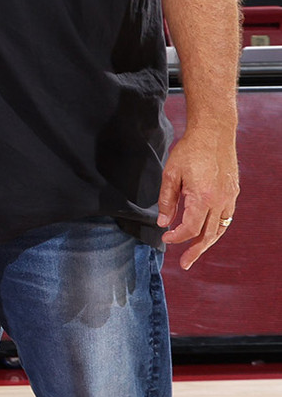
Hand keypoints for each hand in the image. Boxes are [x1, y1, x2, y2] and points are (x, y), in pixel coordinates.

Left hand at [157, 124, 237, 268]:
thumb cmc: (190, 151)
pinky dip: (217, 227)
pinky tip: (208, 231)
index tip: (165, 238)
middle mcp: (220, 201)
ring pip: (220, 228)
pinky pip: (226, 217)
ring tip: (196, 251)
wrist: (214, 133)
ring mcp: (229, 197)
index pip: (190, 228)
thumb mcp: (171, 175)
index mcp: (202, 198)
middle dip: (195, 250)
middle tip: (185, 264)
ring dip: (208, 241)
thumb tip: (163, 223)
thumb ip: (167, 201)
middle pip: (208, 234)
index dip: (176, 237)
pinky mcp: (233, 192)